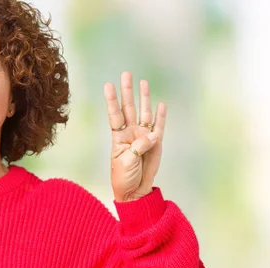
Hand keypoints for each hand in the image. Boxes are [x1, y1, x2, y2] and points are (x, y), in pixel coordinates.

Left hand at [104, 71, 166, 201]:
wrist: (135, 191)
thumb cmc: (124, 178)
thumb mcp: (126, 162)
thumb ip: (138, 147)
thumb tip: (152, 135)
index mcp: (118, 137)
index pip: (114, 115)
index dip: (112, 100)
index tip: (108, 85)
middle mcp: (130, 133)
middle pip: (129, 108)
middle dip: (128, 91)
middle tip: (126, 74)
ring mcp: (143, 137)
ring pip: (144, 113)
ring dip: (144, 98)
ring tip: (143, 82)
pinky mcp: (156, 143)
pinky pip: (159, 127)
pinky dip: (161, 116)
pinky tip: (161, 104)